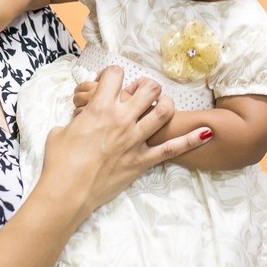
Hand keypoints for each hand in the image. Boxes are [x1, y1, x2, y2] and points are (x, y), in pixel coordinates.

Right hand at [39, 67, 210, 219]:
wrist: (67, 192)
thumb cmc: (59, 162)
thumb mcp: (60, 131)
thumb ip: (75, 119)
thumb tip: (80, 119)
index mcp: (99, 108)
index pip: (115, 74)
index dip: (112, 75)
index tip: (110, 82)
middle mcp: (121, 119)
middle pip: (148, 88)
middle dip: (146, 86)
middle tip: (142, 93)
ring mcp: (135, 140)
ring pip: (164, 112)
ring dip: (166, 105)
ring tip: (163, 106)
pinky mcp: (142, 161)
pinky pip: (171, 149)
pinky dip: (191, 140)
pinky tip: (207, 132)